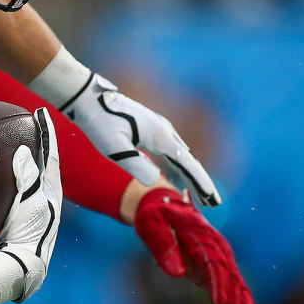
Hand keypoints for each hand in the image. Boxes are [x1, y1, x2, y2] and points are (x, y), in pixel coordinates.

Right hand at [0, 108, 61, 303]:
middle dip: (41, 146)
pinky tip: (6, 182)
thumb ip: (26, 174)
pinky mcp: (25, 220)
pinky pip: (23, 190)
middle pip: (46, 164)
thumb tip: (22, 150)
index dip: (47, 133)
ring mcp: (39, 211)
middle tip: (33, 127)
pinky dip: (19, 178)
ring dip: (30, 162)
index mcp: (53, 191)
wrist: (22, 265)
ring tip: (21, 147)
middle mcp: (49, 199)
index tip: (42, 113)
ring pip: (36, 178)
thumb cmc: (28, 232)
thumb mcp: (29, 200)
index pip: (51, 154)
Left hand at [65, 74, 220, 206]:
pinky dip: (176, 167)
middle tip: (213, 204)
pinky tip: (175, 178)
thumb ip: (136, 165)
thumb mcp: (114, 148)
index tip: (213, 200)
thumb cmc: (99, 124)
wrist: (89, 99)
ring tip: (198, 195)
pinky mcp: (150, 128)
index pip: (188, 164)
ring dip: (189, 176)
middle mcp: (164, 130)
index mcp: (159, 136)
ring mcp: (158, 128)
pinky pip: (169, 152)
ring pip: (180, 156)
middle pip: (188, 161)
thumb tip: (156, 180)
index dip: (201, 183)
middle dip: (200, 183)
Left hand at [133, 187, 259, 303]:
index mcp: (203, 238)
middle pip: (230, 279)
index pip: (215, 267)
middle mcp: (216, 249)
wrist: (163, 203)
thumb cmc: (156, 214)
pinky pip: (229, 288)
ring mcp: (219, 258)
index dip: (220, 288)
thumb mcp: (152, 223)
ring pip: (235, 285)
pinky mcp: (214, 267)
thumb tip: (177, 274)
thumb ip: (163, 245)